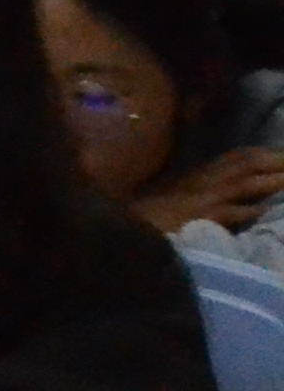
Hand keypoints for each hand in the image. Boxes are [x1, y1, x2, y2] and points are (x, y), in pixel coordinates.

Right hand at [142, 146, 283, 233]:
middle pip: (243, 164)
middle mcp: (200, 183)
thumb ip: (192, 195)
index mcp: (195, 178)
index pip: (233, 158)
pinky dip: (248, 210)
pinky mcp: (197, 219)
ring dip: (270, 181)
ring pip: (241, 183)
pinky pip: (227, 212)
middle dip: (273, 161)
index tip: (281, 155)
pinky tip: (263, 210)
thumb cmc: (143, 222)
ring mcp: (199, 200)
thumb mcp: (170, 201)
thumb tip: (219, 197)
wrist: (123, 236)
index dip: (261, 154)